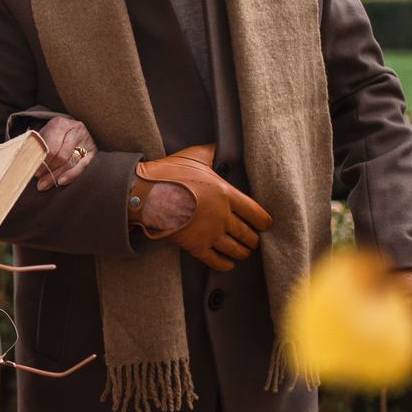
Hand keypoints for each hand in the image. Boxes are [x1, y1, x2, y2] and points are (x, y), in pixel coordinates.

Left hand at [34, 117, 95, 190]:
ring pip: (71, 163)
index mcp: (60, 124)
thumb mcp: (44, 136)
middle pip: (61, 156)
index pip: (51, 147)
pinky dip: (71, 175)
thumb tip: (29, 165)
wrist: (71, 130)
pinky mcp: (94, 151)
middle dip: (49, 171)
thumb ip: (38, 147)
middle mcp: (75, 129)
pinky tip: (60, 182)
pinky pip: (83, 167)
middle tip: (39, 181)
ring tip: (45, 184)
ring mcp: (86, 140)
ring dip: (56, 176)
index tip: (34, 172)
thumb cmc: (53, 135)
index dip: (42, 162)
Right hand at [132, 144, 272, 272]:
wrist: (145, 194)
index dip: (263, 221)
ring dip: (242, 252)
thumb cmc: (168, 174)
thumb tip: (219, 147)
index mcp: (226, 193)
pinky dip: (224, 264)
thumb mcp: (193, 157)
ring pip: (235, 249)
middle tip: (255, 241)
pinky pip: (215, 260)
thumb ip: (211, 153)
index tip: (266, 224)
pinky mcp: (195, 245)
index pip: (255, 212)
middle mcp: (222, 216)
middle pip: (247, 233)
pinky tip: (228, 264)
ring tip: (244, 253)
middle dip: (253, 239)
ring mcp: (209, 233)